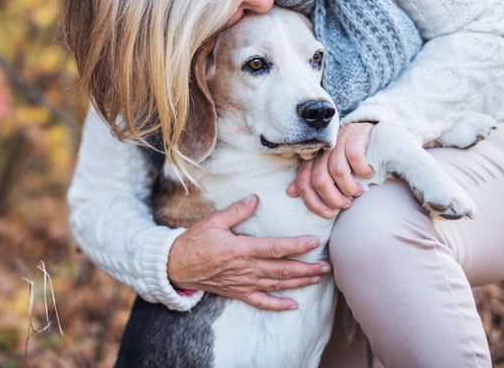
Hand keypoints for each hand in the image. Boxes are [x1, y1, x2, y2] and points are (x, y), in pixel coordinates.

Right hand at [167, 194, 330, 310]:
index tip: (313, 242)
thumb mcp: (213, 222)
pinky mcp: (238, 293)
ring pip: (277, 285)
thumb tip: (254, 198)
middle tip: (327, 266)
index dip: (296, 246)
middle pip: (282, 270)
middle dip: (307, 268)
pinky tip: (293, 305)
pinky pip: (261, 302)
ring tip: (318, 278)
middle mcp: (246, 269)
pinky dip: (278, 305)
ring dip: (299, 283)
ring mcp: (243, 283)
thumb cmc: (193, 241)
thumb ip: (236, 211)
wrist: (176, 266)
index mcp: (241, 249)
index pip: (275, 248)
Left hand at [286, 122, 374, 217]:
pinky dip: (362, 170)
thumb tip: (291, 192)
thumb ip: (311, 180)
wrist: (374, 134)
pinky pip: (354, 157)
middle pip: (319, 180)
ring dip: (349, 188)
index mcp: (314, 158)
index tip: (327, 213)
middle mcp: (323, 149)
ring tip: (357, 192)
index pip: (303, 182)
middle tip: (346, 204)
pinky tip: (367, 174)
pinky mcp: (355, 135)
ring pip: (337, 171)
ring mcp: (339, 140)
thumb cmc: (351, 160)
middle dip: (333, 198)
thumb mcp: (330, 170)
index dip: (313, 201)